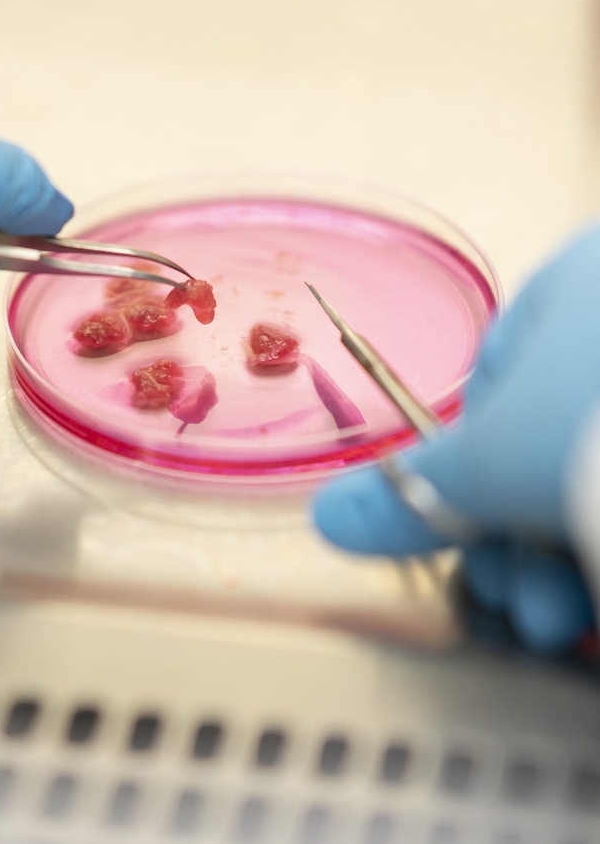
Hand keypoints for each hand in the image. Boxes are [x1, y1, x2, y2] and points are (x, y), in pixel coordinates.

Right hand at [314, 226, 599, 652]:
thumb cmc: (595, 426)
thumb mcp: (489, 466)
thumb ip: (411, 495)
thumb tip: (330, 520)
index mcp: (579, 277)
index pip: (497, 385)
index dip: (469, 478)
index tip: (474, 548)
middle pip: (559, 441)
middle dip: (526, 544)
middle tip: (527, 608)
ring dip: (576, 560)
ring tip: (569, 625)